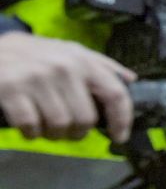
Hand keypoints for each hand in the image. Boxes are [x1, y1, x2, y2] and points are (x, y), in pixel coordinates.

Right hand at [0, 32, 136, 141]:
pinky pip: (31, 126)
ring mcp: (37, 79)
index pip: (115, 93)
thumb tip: (130, 80)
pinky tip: (28, 125)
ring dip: (53, 134)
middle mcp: (64, 68)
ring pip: (60, 126)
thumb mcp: (70, 51)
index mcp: (83, 60)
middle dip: (77, 131)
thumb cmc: (35, 54)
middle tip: (68, 129)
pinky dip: (31, 133)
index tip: (120, 136)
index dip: (122, 120)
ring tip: (47, 125)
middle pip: (85, 118)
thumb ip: (101, 66)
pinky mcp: (11, 89)